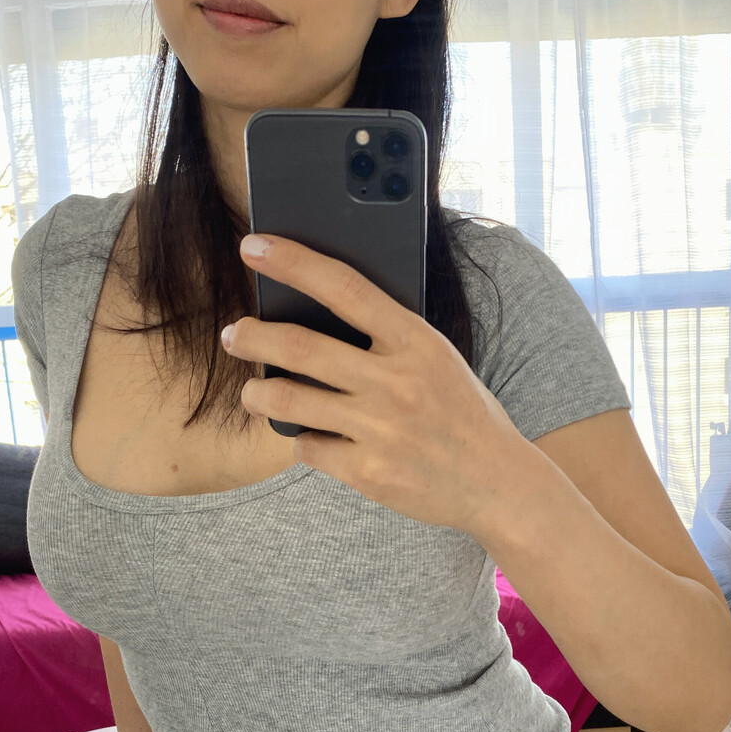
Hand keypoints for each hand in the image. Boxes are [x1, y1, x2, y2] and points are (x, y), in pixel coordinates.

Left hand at [220, 233, 527, 533]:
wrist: (497, 484)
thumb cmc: (463, 414)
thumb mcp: (437, 360)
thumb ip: (389, 339)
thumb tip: (318, 315)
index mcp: (416, 342)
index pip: (344, 287)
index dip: (293, 261)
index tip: (254, 247)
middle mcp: (395, 382)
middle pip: (299, 347)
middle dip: (251, 337)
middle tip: (233, 334)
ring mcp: (380, 429)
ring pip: (288, 402)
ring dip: (257, 394)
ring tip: (253, 393)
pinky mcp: (367, 472)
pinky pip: (308, 449)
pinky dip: (302, 442)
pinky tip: (311, 438)